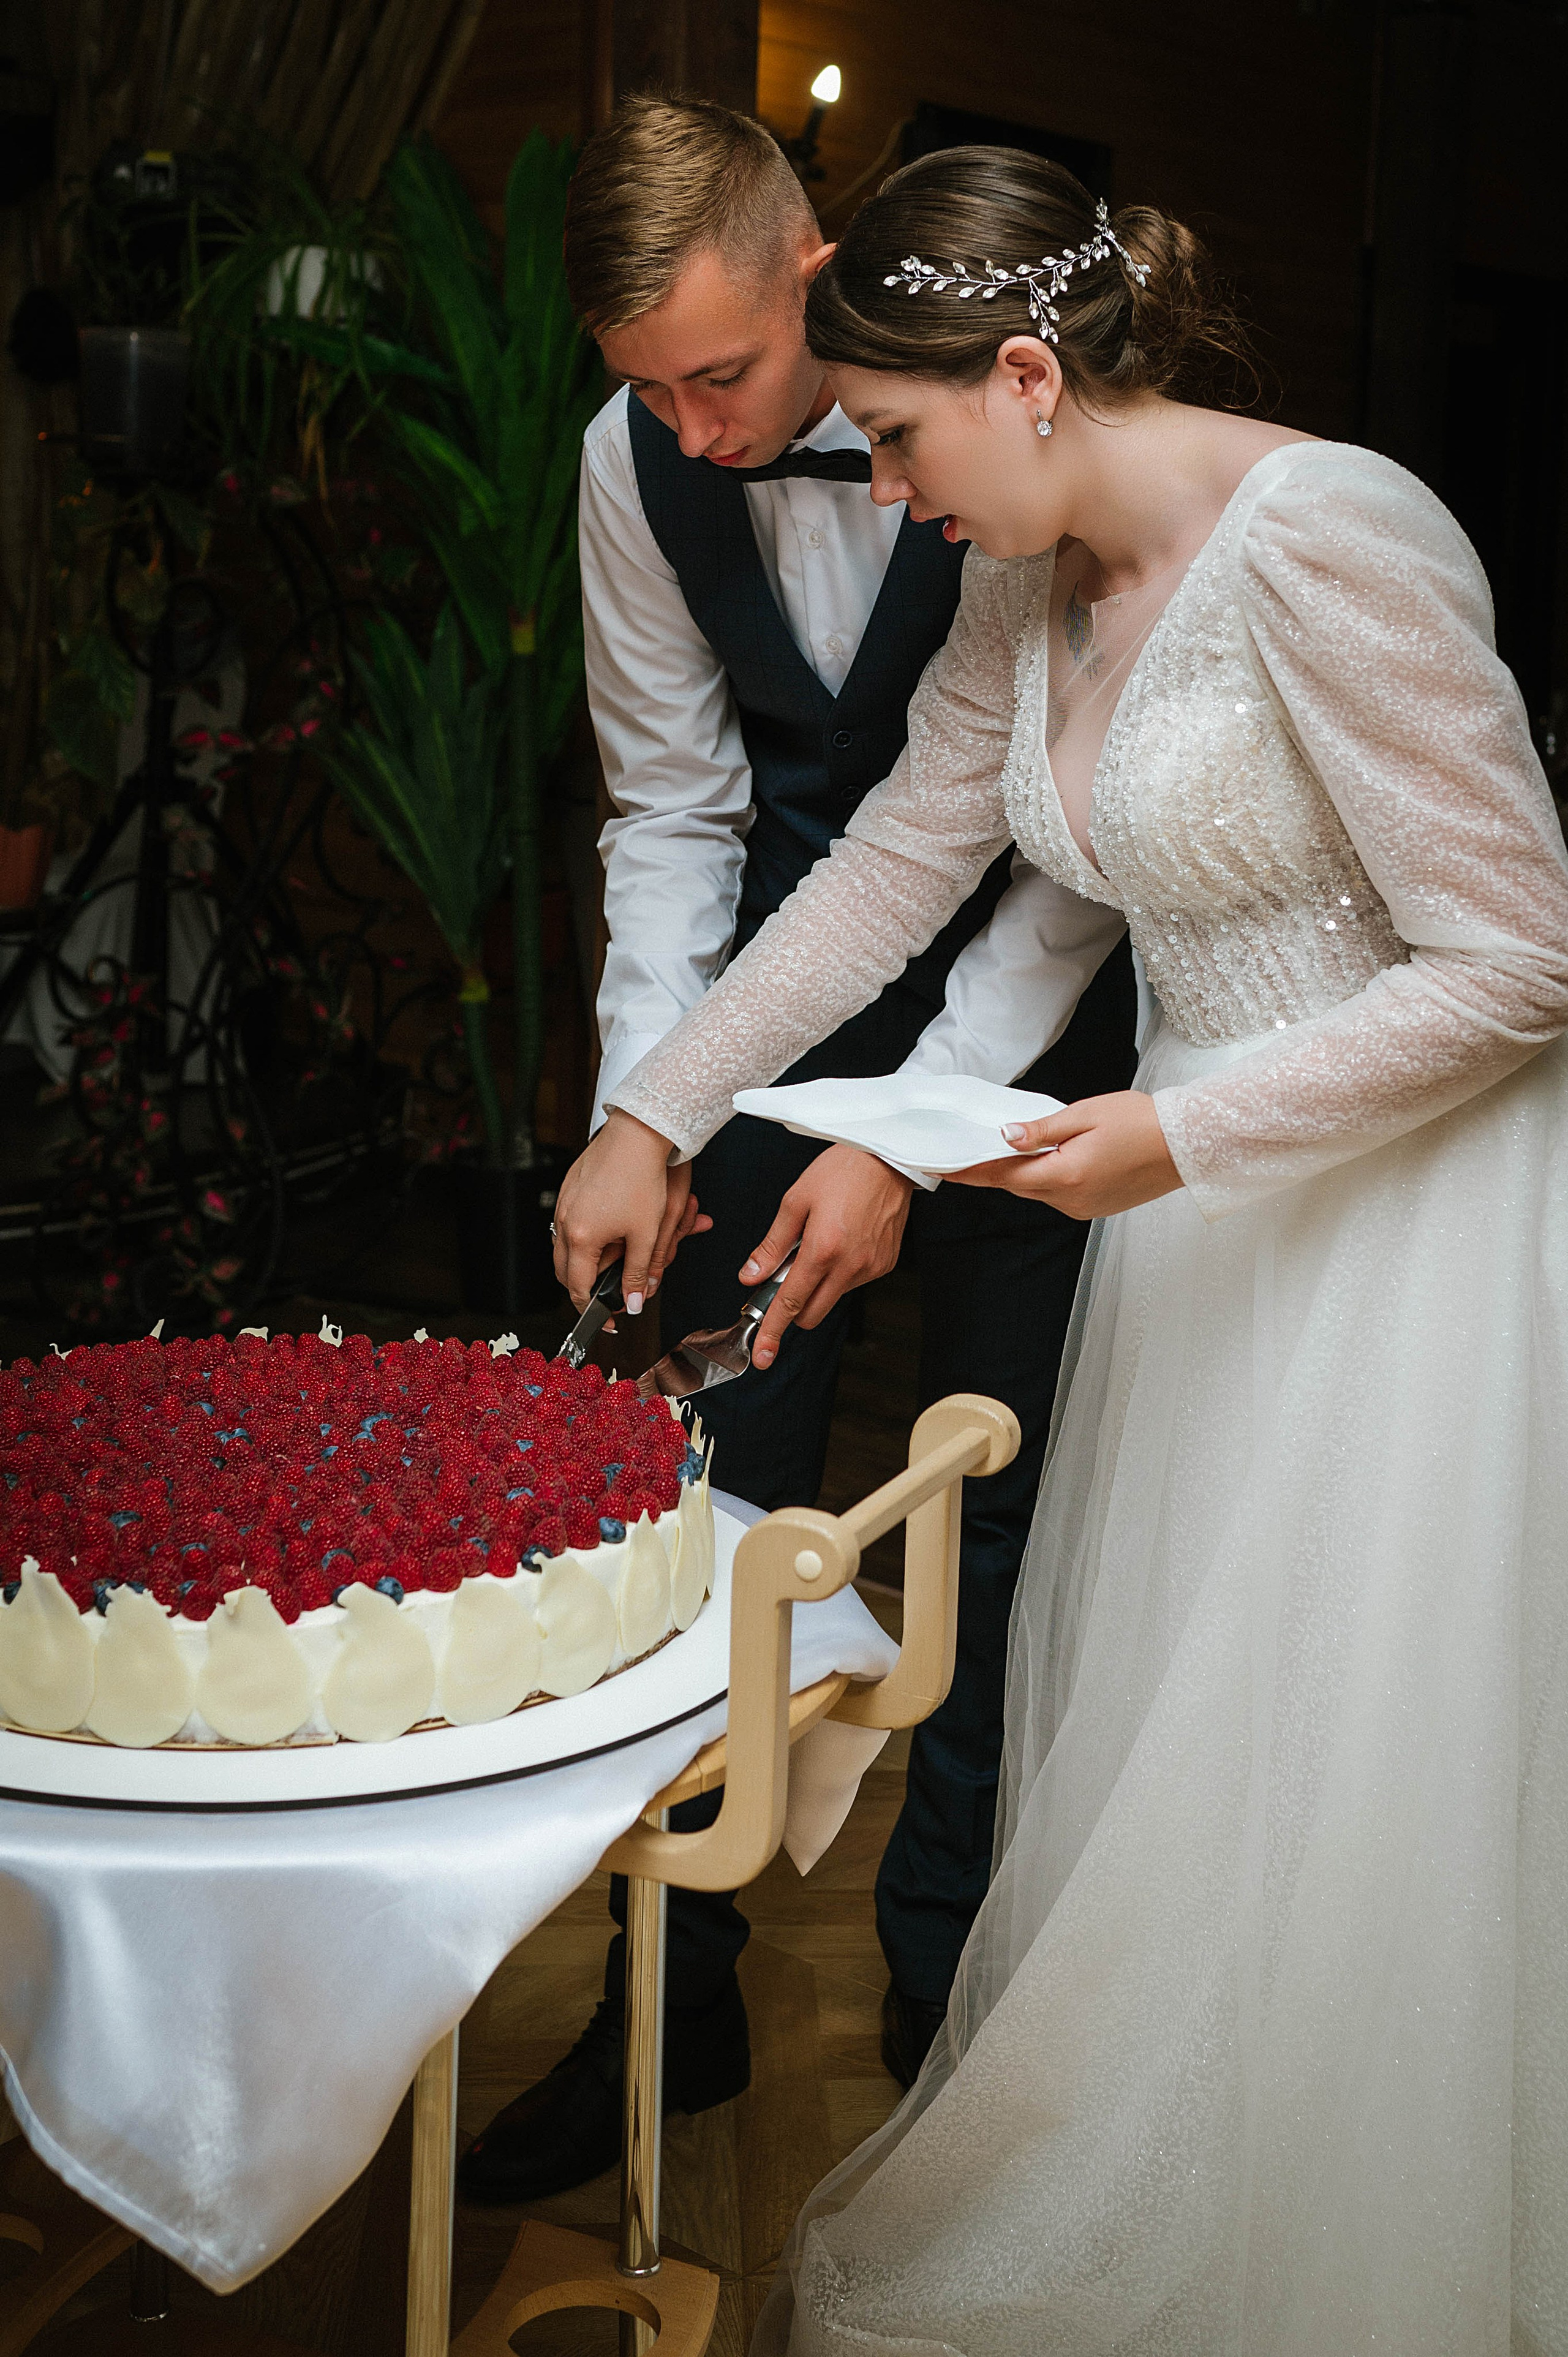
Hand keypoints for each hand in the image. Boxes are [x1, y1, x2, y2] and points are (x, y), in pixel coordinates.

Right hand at [552, 1109, 711, 1312]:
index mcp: (582, 1237)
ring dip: (582, 1261)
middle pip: (564, 1271)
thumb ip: (638, 1272)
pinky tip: (606, 1231)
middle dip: (583, 1286)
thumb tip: (634, 1301)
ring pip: (563, 1247)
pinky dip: (581, 1237)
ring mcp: (564, 1204)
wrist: (637, 1134)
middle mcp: (565, 1221)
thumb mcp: (647, 1234)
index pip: (578, 1287)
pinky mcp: (569, 1189)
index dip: (593, 1308)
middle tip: (607, 1292)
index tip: (608, 1318)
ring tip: (611, 1261)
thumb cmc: (643, 1178)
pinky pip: (567, 1224)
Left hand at [738, 1145, 915, 1369]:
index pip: (791, 1303)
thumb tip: (751, 1277)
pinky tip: (841, 1241)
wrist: (889, 1156)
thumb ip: (771, 1245)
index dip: (772, 1331)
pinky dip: (839, 1272)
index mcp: (822, 1249)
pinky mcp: (884, 1264)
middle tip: (783, 1281)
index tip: (762, 1356)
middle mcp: (850, 1265)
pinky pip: (853, 1282)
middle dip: (793, 1308)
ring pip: (833, 1297)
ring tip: (819, 1243)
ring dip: (818, 1285)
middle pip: (812, 1313)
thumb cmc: (841, 1171)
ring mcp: (871, 1268)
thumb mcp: (795, 1201)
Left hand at [949, 1091, 1180, 1219]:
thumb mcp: (1086, 1115)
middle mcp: (1071, 1200)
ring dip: (1022, 1173)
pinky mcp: (1095, 1209)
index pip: (1002, 1175)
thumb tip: (1004, 1136)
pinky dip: (1046, 1179)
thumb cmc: (1141, 1122)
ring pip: (1037, 1191)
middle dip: (992, 1170)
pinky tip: (1050, 1159)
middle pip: (1016, 1186)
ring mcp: (1084, 1209)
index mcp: (1065, 1175)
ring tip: (1012, 1147)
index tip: (941, 1165)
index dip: (969, 1170)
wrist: (1187, 1145)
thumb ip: (1042, 1130)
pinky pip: (1058, 1196)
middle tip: (966, 1151)